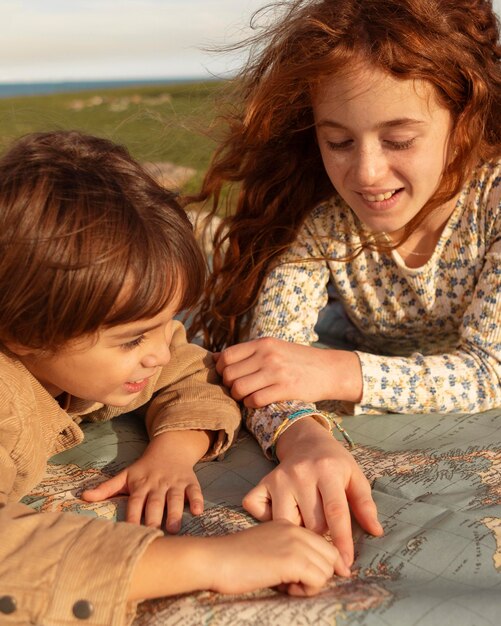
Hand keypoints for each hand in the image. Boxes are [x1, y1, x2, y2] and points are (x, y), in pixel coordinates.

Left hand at [82, 430, 210, 532]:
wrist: (170, 448)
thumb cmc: (144, 468)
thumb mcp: (125, 476)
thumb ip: (106, 488)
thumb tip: (82, 496)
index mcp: (141, 485)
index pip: (135, 502)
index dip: (132, 516)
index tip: (129, 533)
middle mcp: (158, 484)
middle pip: (155, 502)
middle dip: (154, 517)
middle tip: (152, 534)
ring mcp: (175, 483)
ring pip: (176, 498)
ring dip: (175, 512)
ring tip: (174, 528)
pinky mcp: (190, 481)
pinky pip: (195, 491)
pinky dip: (198, 500)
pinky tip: (199, 512)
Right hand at [206, 519, 349, 594]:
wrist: (214, 559)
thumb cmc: (234, 559)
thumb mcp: (266, 547)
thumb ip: (288, 551)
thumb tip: (312, 570)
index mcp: (288, 524)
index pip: (323, 543)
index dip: (321, 565)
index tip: (309, 578)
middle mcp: (295, 529)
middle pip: (331, 556)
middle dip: (318, 574)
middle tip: (294, 583)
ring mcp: (295, 543)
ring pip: (327, 569)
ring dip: (311, 584)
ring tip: (287, 585)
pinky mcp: (292, 560)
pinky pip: (318, 580)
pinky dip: (306, 591)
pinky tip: (285, 588)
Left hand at [214, 337, 362, 406]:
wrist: (329, 369)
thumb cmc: (297, 360)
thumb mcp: (273, 348)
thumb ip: (247, 352)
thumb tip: (214, 358)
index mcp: (263, 343)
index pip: (227, 356)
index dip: (222, 370)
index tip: (229, 377)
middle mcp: (267, 355)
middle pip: (230, 374)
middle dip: (229, 386)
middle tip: (237, 389)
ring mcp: (276, 372)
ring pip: (239, 388)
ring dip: (238, 397)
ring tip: (246, 397)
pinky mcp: (285, 389)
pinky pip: (255, 400)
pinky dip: (251, 404)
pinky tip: (257, 402)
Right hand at [242, 417, 382, 566]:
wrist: (307, 441)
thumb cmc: (334, 464)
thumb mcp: (355, 477)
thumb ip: (365, 504)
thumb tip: (376, 531)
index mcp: (328, 470)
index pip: (335, 511)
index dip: (342, 541)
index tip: (346, 564)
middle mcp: (301, 473)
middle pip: (311, 523)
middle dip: (320, 533)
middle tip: (324, 527)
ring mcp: (279, 477)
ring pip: (286, 523)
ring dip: (296, 529)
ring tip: (304, 520)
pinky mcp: (263, 481)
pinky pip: (257, 509)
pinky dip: (265, 518)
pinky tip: (279, 512)